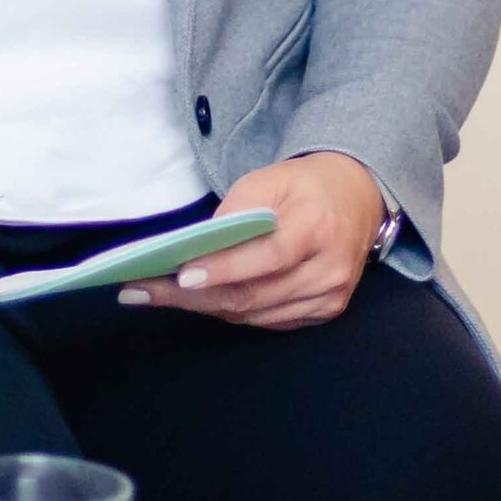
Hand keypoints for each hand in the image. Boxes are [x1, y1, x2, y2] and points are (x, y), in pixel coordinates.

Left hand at [121, 154, 384, 329]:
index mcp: (319, 227)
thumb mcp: (270, 178)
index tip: (182, 276)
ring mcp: (330, 297)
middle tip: (143, 291)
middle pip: (255, 295)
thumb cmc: (306, 186)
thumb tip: (197, 247)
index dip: (225, 269)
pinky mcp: (325, 312)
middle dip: (194, 297)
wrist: (356, 198)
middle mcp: (330, 269)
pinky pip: (266, 321)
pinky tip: (199, 300)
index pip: (269, 256)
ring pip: (255, 314)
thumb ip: (237, 209)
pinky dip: (230, 311)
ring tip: (156, 295)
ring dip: (204, 307)